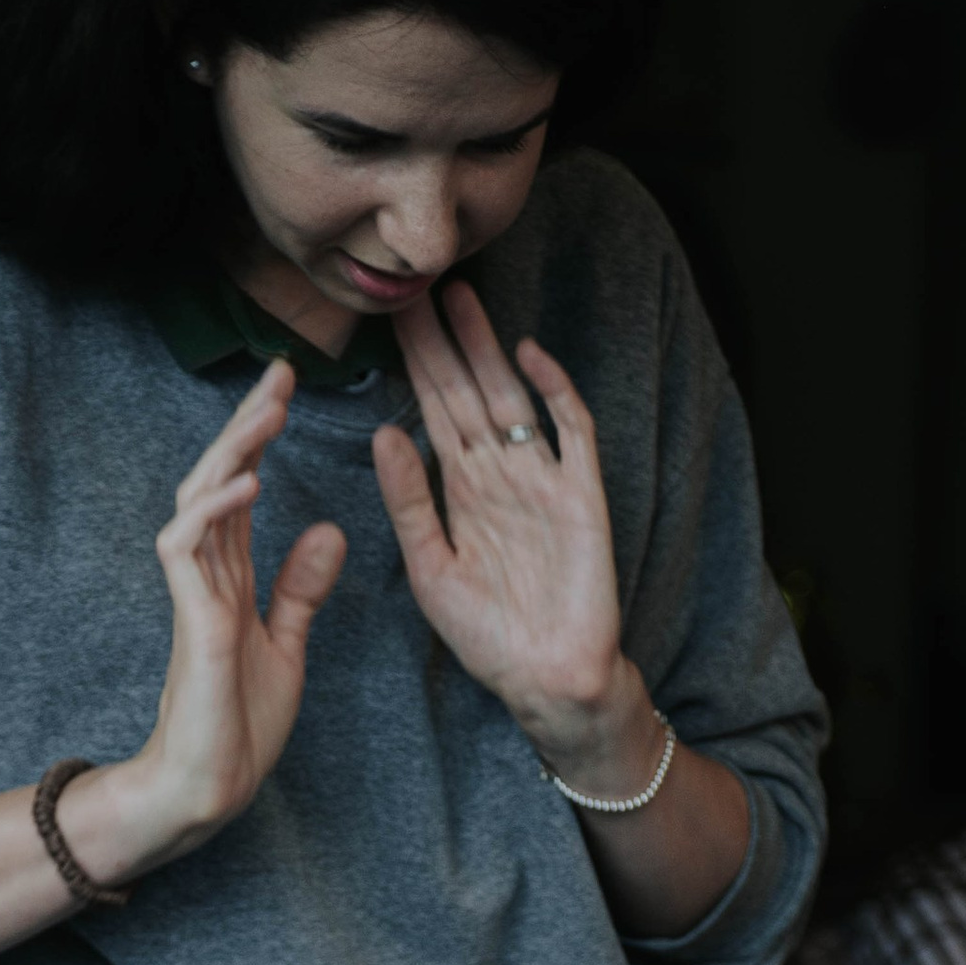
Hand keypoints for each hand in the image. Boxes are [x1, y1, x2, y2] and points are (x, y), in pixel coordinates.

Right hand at [79, 367, 348, 885]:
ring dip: (234, 449)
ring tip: (268, 408)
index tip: (287, 392)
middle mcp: (206, 574)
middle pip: (221, 476)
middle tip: (281, 373)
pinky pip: (187, 546)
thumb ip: (299, 590)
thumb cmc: (239, 726)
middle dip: (249, 424)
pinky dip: (216, 509)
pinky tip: (250, 480)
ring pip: (201, 496)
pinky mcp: (190, 619)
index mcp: (230, 577)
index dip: (261, 438)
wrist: (212, 785)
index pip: (243, 489)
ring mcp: (194, 593)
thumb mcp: (287, 647)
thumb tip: (325, 530)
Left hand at [376, 285, 634, 770]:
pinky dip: (555, 391)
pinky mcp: (582, 497)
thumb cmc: (488, 639)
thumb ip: (408, 503)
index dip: (414, 364)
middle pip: (467, 392)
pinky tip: (529, 355)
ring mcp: (543, 481)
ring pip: (511, 398)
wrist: (547, 681)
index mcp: (461, 493)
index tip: (390, 316)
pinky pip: (572, 432)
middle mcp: (500, 476)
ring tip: (461, 297)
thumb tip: (382, 431)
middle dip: (444, 341)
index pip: (433, 412)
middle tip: (417, 283)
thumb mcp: (430, 571)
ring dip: (488, 349)